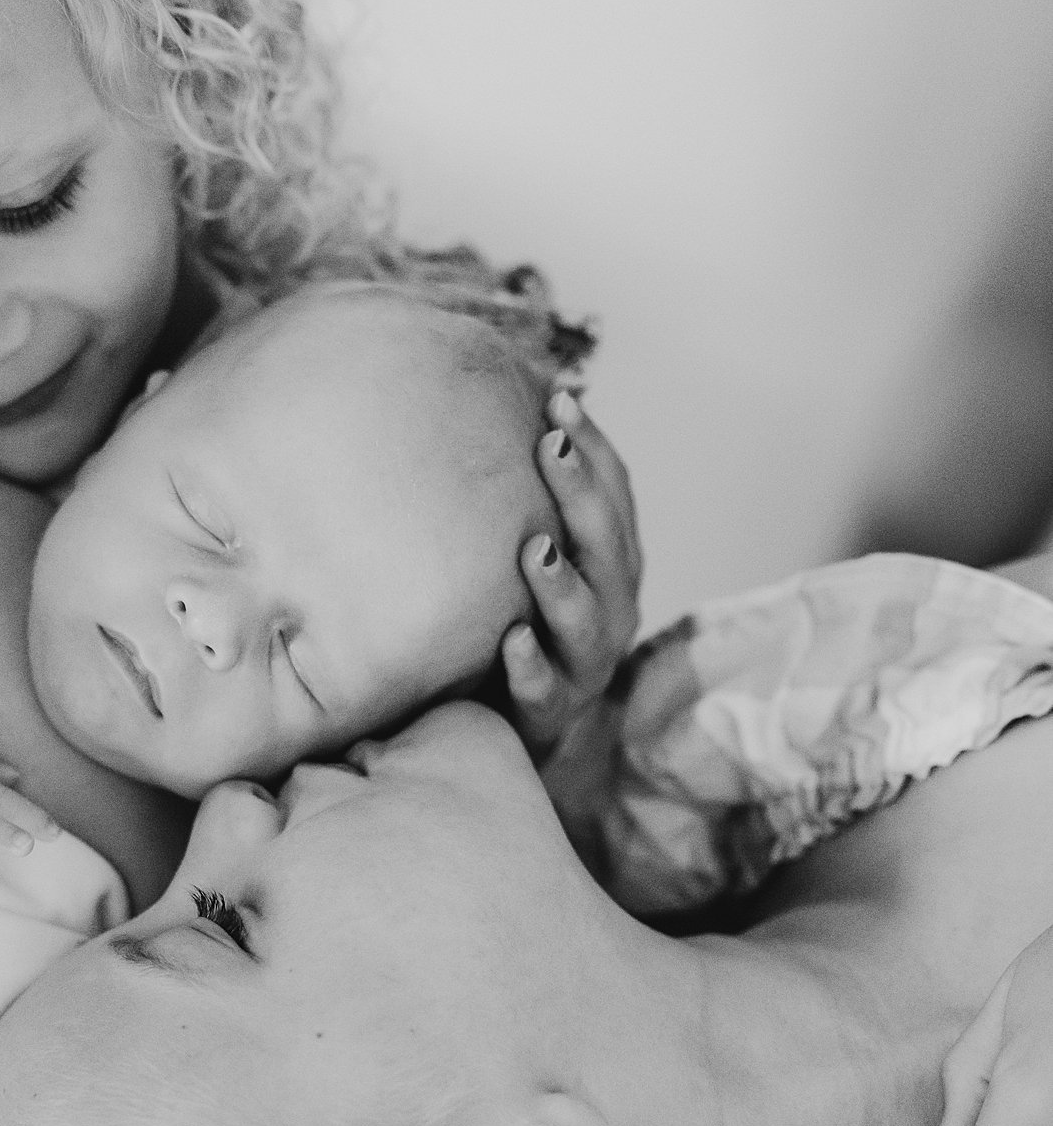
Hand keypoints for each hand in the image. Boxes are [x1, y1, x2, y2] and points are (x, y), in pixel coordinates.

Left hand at [501, 390, 642, 756]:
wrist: (524, 725)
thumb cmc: (529, 623)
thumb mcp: (540, 561)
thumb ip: (534, 501)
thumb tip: (513, 407)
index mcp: (613, 564)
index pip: (614, 497)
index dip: (592, 450)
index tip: (559, 400)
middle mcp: (611, 609)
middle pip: (605, 547)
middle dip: (580, 495)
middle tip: (551, 447)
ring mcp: (585, 664)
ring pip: (584, 621)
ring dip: (561, 585)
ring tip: (535, 551)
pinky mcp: (551, 713)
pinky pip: (544, 690)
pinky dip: (530, 666)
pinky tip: (511, 642)